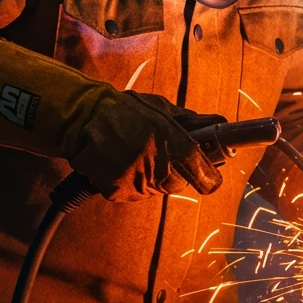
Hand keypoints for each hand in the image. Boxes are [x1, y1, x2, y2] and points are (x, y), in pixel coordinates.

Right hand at [70, 90, 225, 201]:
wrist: (82, 119)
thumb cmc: (125, 110)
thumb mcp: (162, 109)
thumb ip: (193, 122)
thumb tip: (220, 124)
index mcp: (173, 145)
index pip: (204, 175)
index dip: (208, 175)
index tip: (210, 174)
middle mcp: (157, 167)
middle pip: (178, 184)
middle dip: (175, 171)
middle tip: (161, 153)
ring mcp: (136, 183)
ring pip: (156, 189)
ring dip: (151, 177)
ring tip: (135, 153)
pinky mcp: (118, 192)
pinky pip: (134, 192)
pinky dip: (131, 181)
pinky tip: (121, 162)